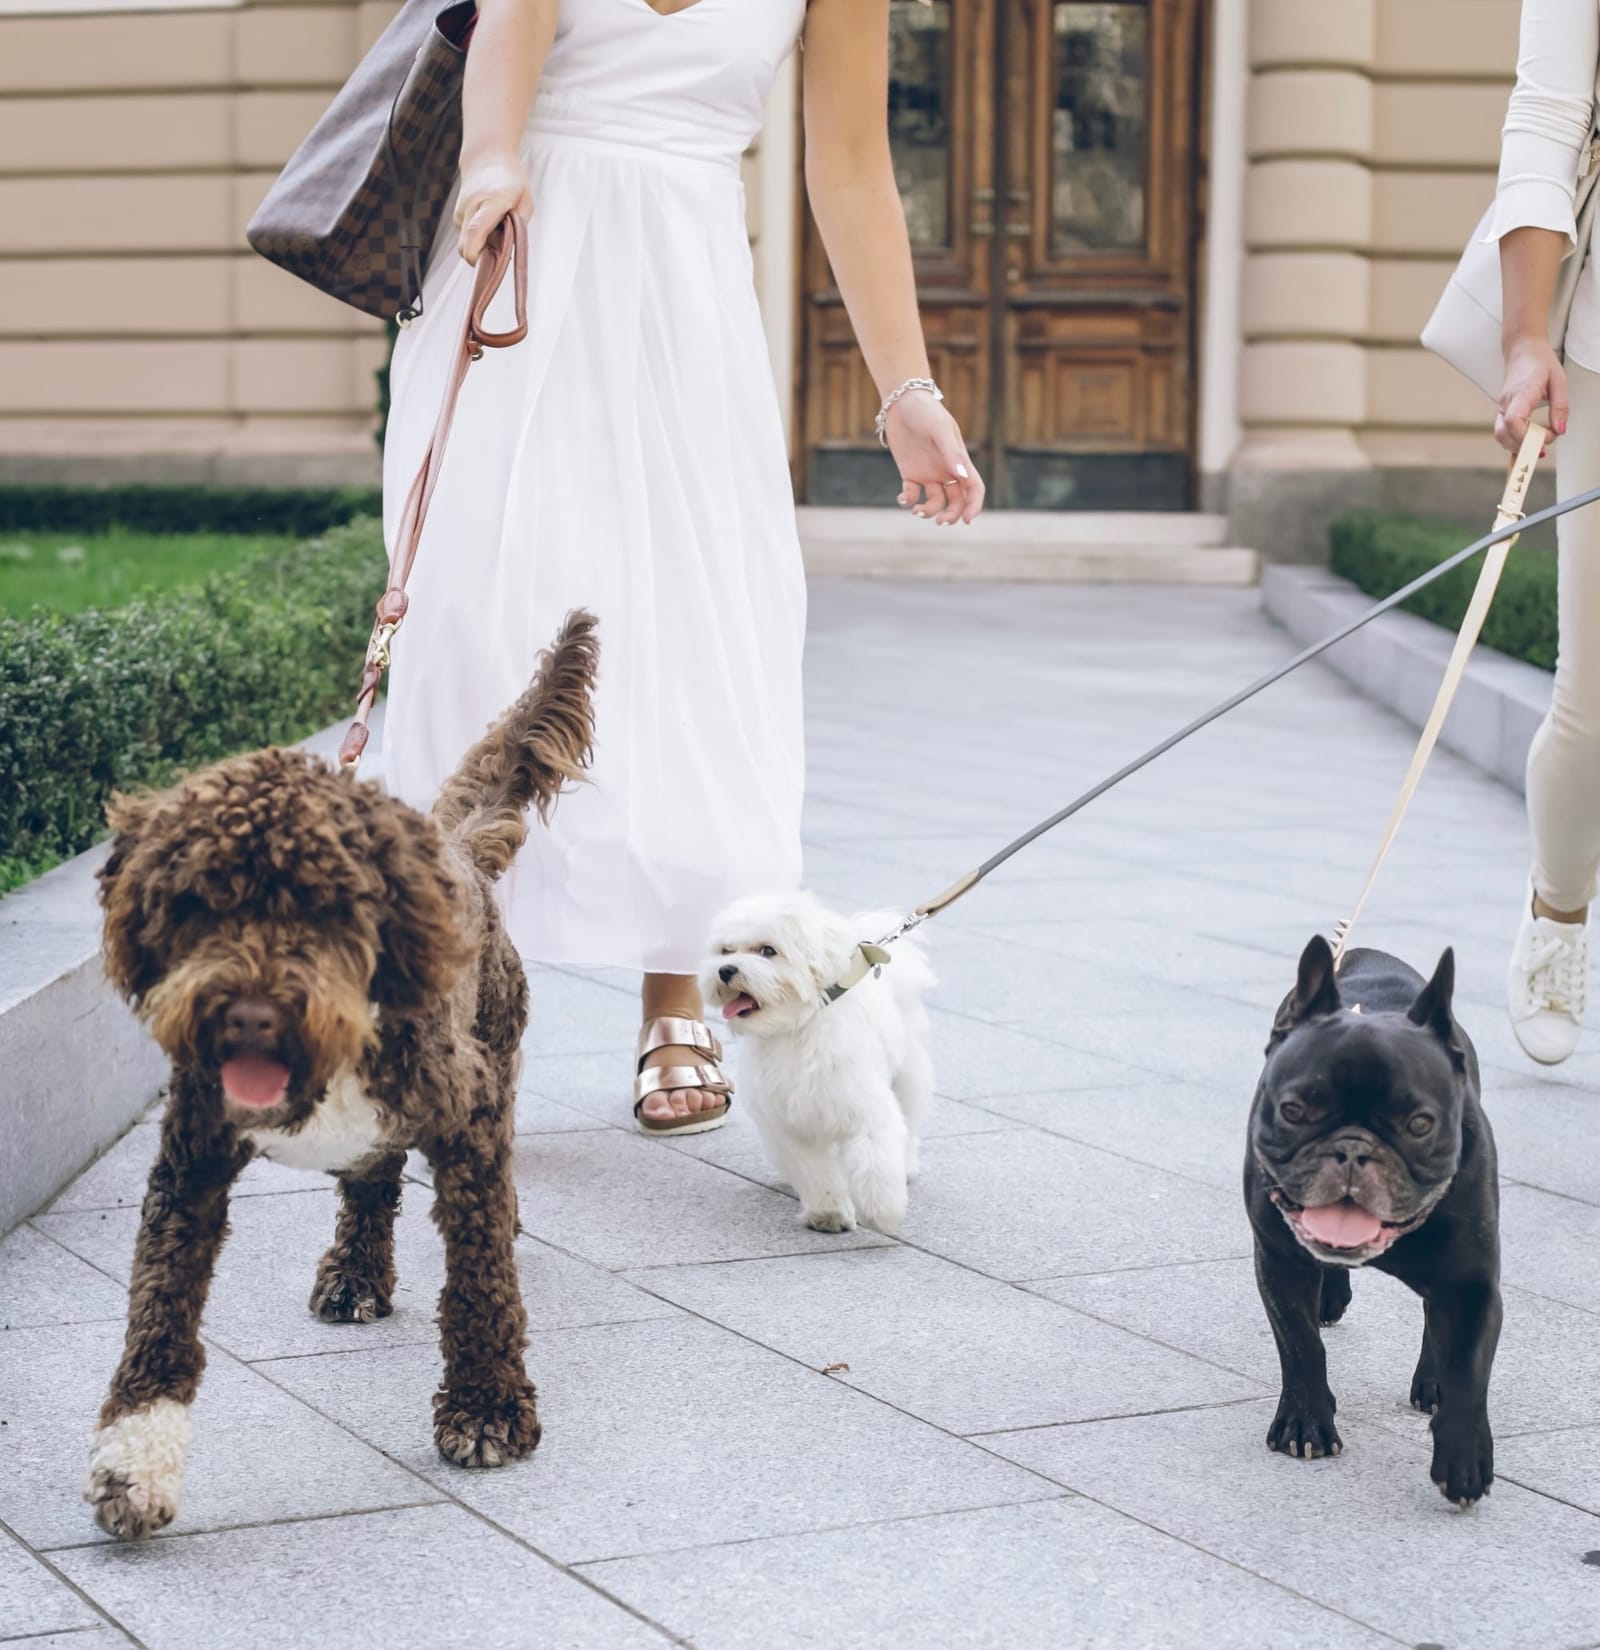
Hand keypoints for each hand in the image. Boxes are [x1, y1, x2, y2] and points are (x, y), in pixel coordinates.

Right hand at [456, 154, 531, 265]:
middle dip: (482, 259)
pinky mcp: (457, 217)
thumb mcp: (526, 201)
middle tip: (500, 254)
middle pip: (466, 246)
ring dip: (481, 249)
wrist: (486, 158)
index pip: (477, 230)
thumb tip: (506, 253)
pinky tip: (489, 229)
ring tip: (497, 235)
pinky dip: (477, 241)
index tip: (484, 266)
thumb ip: (518, 228)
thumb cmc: (511, 180)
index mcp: (491, 201)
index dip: (477, 253)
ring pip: (465, 246)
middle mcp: (471, 207)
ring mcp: (461, 212)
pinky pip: (466, 239)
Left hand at [885, 391, 985, 524]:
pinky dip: (908, 500)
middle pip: (956, 500)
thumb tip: (961, 476)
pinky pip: (912, 494)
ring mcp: (928, 473)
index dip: (974, 506)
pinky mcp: (910, 473)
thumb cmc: (927, 412)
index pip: (974, 488)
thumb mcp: (941, 430)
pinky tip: (903, 498)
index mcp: (960, 461)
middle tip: (940, 521)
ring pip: (935, 501)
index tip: (966, 520)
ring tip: (917, 510)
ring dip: (928, 511)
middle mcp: (947, 470)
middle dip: (951, 514)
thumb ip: (952, 453)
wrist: (901, 401)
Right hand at [1495, 335, 1566, 452]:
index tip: (1548, 436)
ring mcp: (1500, 408)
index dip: (1527, 436)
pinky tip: (1530, 441)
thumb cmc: (1541, 363)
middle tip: (1545, 447)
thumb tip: (1560, 430)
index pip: (1513, 421)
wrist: (1523, 351)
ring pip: (1501, 436)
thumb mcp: (1559, 382)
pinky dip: (1515, 442)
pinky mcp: (1501, 412)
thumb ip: (1560, 407)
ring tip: (1538, 446)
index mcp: (1521, 393)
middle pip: (1504, 434)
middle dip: (1524, 446)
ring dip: (1518, 446)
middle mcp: (1506, 403)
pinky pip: (1503, 432)